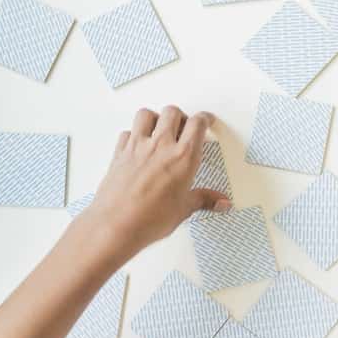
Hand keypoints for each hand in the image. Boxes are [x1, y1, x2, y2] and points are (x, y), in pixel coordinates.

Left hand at [77, 107, 230, 254]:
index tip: (206, 121)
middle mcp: (161, 146)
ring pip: (146, 114)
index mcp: (183, 157)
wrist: (116, 225)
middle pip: (172, 112)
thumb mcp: (183, 210)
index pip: (197, 125)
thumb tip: (220, 202)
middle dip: (180, 116)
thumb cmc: (150, 219)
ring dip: (155, 118)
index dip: (205, 119)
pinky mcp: (119, 153)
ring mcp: (138, 147)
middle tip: (183, 126)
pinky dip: (134, 134)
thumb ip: (203, 200)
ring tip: (159, 129)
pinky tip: (138, 145)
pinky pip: (127, 133)